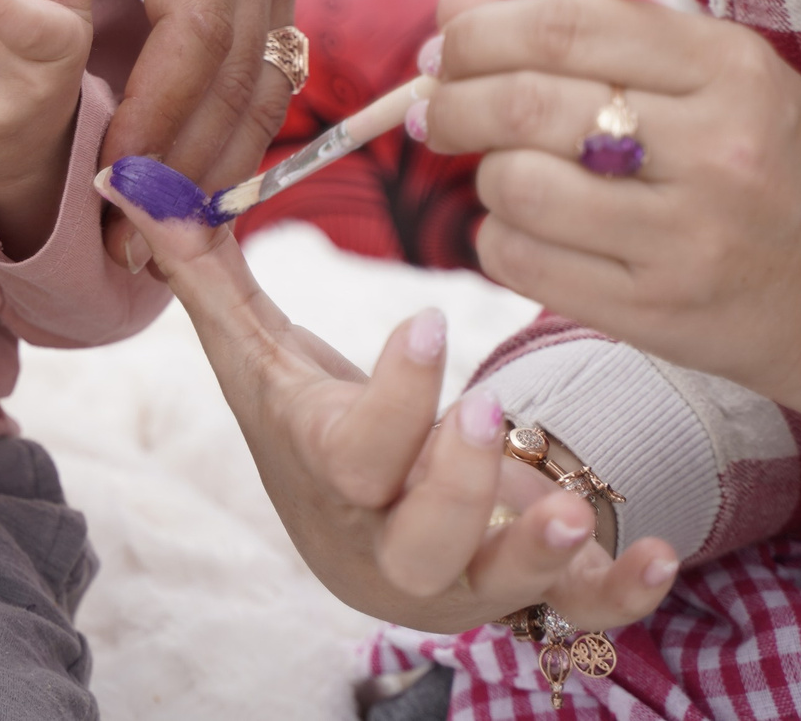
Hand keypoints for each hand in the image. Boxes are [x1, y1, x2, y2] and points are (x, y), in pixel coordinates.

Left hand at [0, 0, 295, 264]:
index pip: (191, 33)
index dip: (155, 113)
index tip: (108, 177)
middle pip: (239, 79)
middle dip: (186, 167)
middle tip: (133, 244)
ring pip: (266, 85)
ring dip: (217, 164)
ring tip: (158, 239)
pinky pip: (270, 71)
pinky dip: (234, 132)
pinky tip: (187, 185)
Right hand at [99, 176, 679, 631]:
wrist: (356, 531)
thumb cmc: (310, 428)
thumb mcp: (262, 359)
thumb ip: (210, 276)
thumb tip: (140, 182)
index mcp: (327, 476)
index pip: (349, 451)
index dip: (389, 397)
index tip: (426, 319)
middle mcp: (385, 543)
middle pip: (413, 543)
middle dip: (453, 484)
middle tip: (489, 409)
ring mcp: (457, 578)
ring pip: (489, 589)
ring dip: (534, 555)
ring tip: (572, 507)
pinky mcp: (521, 593)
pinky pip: (575, 617)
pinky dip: (619, 594)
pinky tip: (660, 552)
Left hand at [417, 0, 800, 431]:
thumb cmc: (782, 167)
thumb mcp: (718, 76)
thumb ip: (593, 36)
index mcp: (729, 67)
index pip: (561, 28)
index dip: (478, 35)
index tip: (448, 50)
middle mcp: (713, 147)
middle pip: (525, 104)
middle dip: (455, 103)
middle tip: (440, 111)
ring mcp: (687, 237)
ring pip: (516, 188)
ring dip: (486, 180)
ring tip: (510, 179)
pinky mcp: (659, 313)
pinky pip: (525, 265)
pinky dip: (500, 243)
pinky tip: (530, 234)